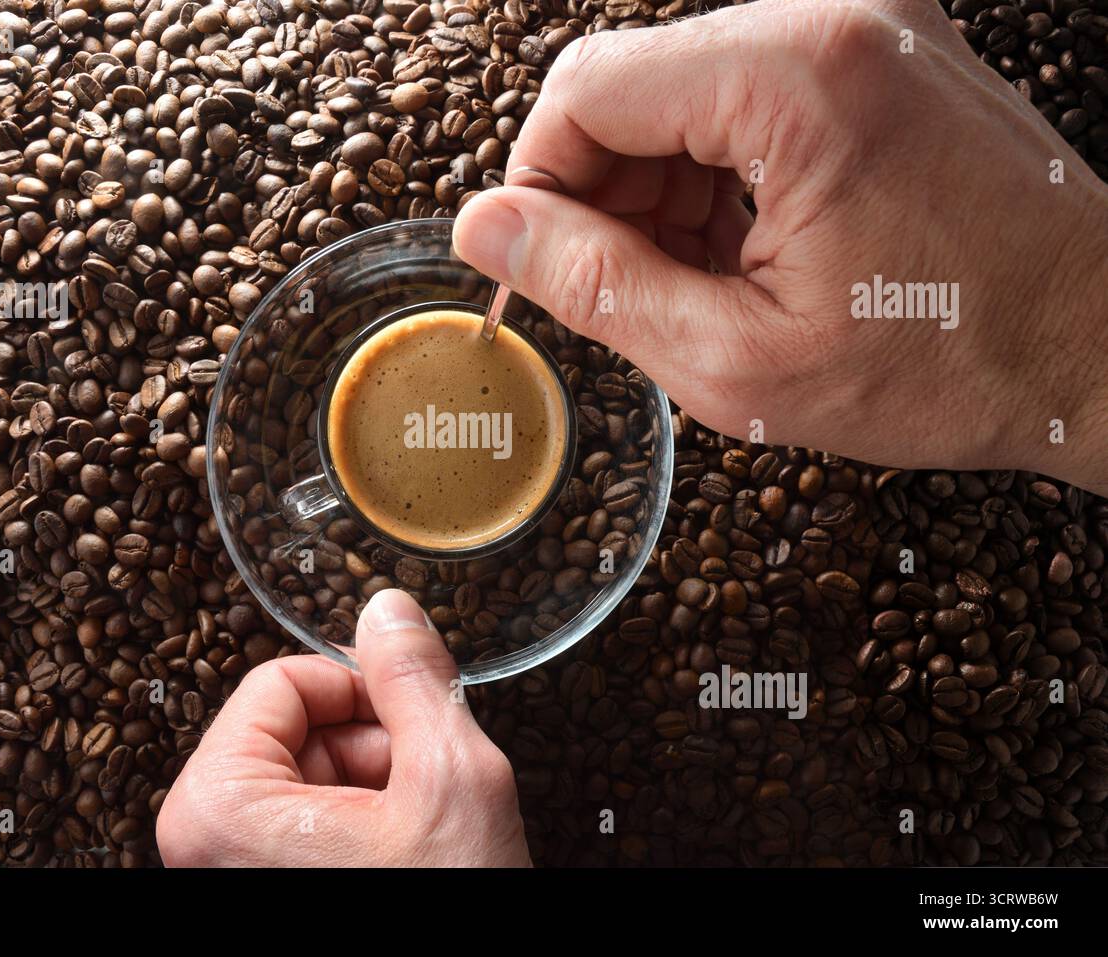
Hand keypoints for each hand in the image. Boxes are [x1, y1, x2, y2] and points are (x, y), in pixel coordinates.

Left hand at [155, 589, 530, 866]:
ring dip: (376, 785)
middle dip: (370, 746)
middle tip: (418, 791)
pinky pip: (306, 821)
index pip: (279, 682)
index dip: (358, 688)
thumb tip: (386, 612)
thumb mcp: (449, 781)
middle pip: (291, 728)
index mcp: (217, 810)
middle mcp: (201, 844)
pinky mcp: (260, 886)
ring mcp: (229, 872)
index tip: (405, 716)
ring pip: (307, 773)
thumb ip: (414, 680)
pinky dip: (365, 822)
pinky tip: (402, 855)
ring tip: (415, 834)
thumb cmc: (447, 917)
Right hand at [453, 0, 1107, 494]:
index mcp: (795, 78)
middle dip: (598, 191)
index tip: (534, 261)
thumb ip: (595, 286)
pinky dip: (714, 175)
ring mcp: (864, 27)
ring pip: (682, 90)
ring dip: (655, 189)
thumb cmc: (949, 361)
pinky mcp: (880, 53)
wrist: (1097, 345)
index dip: (536, 184)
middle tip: (612, 290)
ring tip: (690, 286)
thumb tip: (489, 231)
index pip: (588, 89)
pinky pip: (746, 96)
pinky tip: (735, 253)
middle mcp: (832, 19)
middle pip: (632, 81)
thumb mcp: (739, 357)